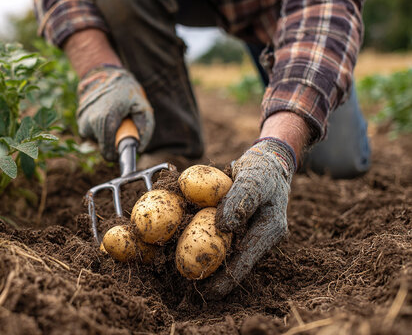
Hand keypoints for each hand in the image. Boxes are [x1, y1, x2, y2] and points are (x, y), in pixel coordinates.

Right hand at [76, 65, 153, 160]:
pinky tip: (105, 116)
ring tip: (113, 118)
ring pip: (97, 140)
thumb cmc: (125, 90)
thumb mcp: (143, 106)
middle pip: (103, 147)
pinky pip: (91, 133)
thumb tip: (139, 148)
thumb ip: (145, 128)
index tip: (123, 149)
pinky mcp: (79, 120)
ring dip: (106, 135)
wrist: (104, 74)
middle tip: (121, 127)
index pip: (108, 152)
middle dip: (114, 142)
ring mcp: (83, 121)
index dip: (117, 154)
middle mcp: (91, 121)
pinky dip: (99, 129)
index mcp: (107, 119)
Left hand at [201, 138, 296, 298]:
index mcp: (270, 230)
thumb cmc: (262, 170)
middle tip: (190, 284)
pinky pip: (222, 240)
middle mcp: (260, 238)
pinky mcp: (239, 229)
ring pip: (226, 253)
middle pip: (234, 262)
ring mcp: (250, 234)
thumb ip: (241, 199)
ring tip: (185, 273)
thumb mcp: (254, 178)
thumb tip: (224, 226)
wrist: (268, 163)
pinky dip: (205, 242)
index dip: (228, 279)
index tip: (209, 291)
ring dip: (208, 261)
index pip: (247, 260)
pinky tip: (187, 248)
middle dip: (213, 275)